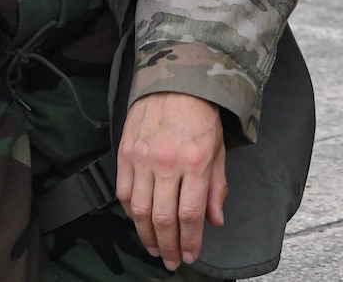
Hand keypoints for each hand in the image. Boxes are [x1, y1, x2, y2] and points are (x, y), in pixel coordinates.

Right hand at [116, 91, 226, 269]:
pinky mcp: (125, 153)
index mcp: (195, 161)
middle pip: (163, 218)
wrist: (174, 81)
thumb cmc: (201, 115)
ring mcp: (142, 158)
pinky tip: (140, 223)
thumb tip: (215, 220)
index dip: (190, 240)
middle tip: (172, 261)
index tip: (191, 255)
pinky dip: (132, 213)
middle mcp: (167, 161)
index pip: (190, 213)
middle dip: (169, 246)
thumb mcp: (218, 149)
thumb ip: (216, 187)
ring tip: (156, 248)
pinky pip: (125, 193)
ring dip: (147, 236)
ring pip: (140, 211)